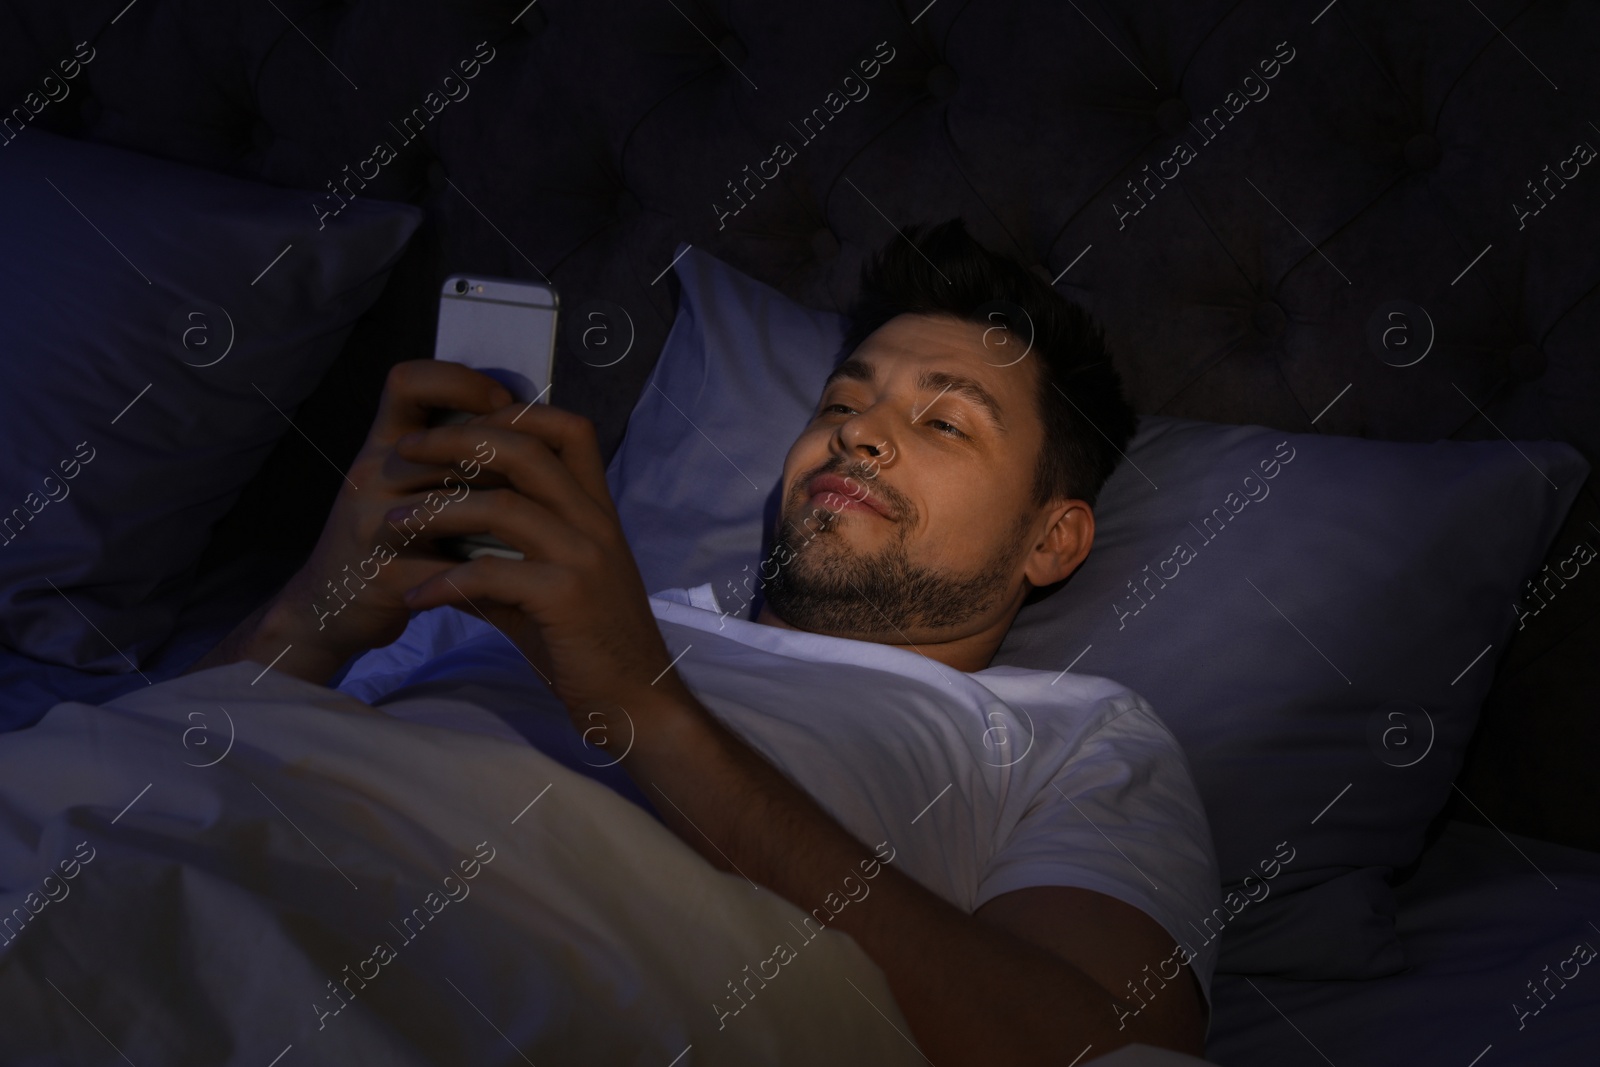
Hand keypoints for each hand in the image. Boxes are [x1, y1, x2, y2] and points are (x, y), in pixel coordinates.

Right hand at [268, 359, 516, 664]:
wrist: (327, 607)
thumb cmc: (386, 537)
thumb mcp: (403, 482)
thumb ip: (448, 451)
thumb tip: (520, 416)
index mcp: (381, 444)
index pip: (407, 382)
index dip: (458, 381)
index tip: (501, 402)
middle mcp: (370, 475)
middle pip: (445, 446)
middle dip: (502, 459)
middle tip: (542, 475)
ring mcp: (371, 525)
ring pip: (450, 505)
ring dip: (502, 514)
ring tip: (536, 525)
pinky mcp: (383, 575)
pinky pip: (450, 567)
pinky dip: (491, 572)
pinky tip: (520, 575)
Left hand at [386, 402, 687, 724]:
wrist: (635, 701)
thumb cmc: (589, 644)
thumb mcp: (553, 584)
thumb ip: (509, 551)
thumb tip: (445, 535)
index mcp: (597, 510)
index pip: (568, 429)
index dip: (510, 412)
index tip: (454, 426)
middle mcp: (595, 522)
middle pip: (525, 449)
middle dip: (456, 441)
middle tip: (405, 452)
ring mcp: (584, 557)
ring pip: (502, 506)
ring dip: (437, 510)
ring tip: (394, 524)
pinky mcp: (566, 598)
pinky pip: (489, 574)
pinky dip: (443, 581)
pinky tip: (415, 597)